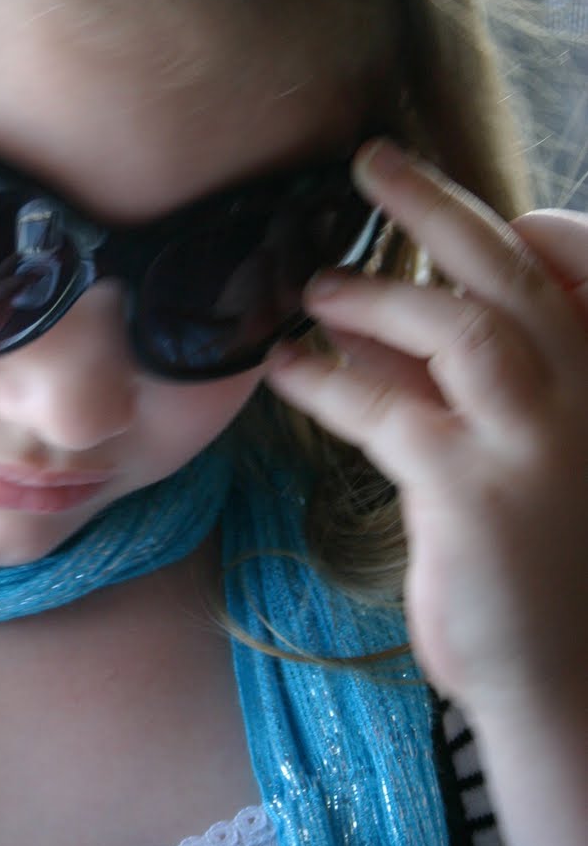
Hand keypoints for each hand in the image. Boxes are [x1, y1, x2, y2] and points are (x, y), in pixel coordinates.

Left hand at [263, 139, 587, 727]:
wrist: (567, 685)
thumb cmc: (533, 567)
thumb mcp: (492, 453)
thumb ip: (437, 382)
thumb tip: (356, 313)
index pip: (568, 266)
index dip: (509, 225)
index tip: (438, 207)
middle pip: (512, 272)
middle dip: (436, 203)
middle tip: (368, 159)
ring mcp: (543, 443)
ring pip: (463, 326)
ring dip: (378, 293)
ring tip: (312, 285)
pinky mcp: (481, 493)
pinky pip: (393, 409)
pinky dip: (330, 380)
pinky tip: (286, 370)